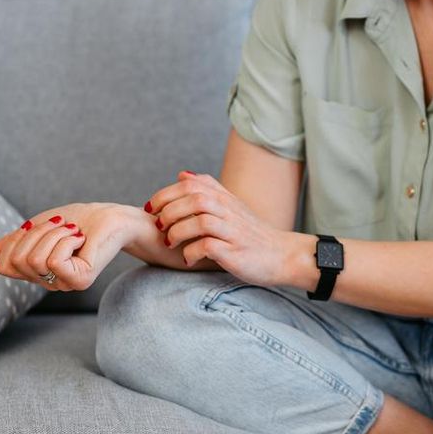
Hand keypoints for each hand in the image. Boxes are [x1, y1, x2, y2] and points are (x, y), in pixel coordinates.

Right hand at [0, 202, 139, 290]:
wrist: (112, 217)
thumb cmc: (79, 220)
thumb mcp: (38, 227)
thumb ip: (16, 241)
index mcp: (36, 271)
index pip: (3, 265)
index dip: (13, 241)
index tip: (37, 225)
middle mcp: (48, 283)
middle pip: (17, 260)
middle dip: (36, 233)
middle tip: (61, 226)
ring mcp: (63, 284)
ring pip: (34, 260)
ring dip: (53, 235)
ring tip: (72, 231)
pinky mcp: (79, 281)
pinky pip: (53, 261)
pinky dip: (65, 240)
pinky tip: (80, 239)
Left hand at [148, 171, 291, 286]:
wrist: (281, 255)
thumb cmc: (251, 233)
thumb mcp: (231, 206)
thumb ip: (208, 189)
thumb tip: (182, 174)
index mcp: (224, 197)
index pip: (190, 185)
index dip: (165, 194)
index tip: (151, 208)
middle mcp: (228, 210)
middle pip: (193, 199)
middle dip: (169, 212)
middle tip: (158, 226)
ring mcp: (232, 230)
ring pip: (199, 221)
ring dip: (178, 232)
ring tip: (169, 243)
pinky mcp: (234, 251)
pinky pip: (208, 246)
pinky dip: (192, 252)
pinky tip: (187, 259)